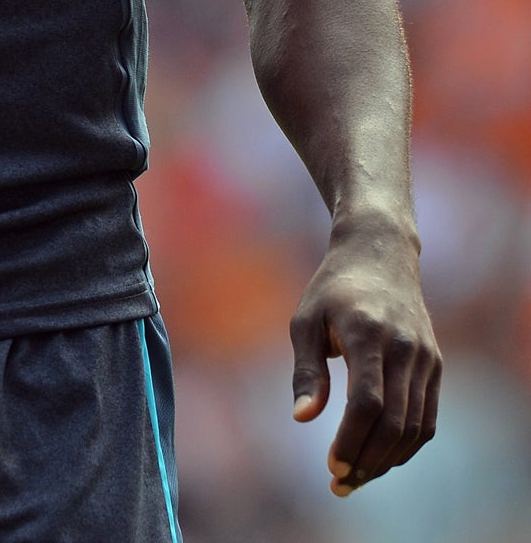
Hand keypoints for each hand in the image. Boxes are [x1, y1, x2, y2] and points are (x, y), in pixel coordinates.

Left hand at [289, 218, 440, 495]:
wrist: (380, 255)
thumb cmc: (332, 289)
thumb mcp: (306, 320)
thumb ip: (306, 370)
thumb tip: (302, 418)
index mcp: (368, 334)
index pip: (368, 401)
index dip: (352, 440)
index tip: (331, 465)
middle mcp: (405, 349)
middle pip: (395, 421)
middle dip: (368, 459)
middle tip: (339, 483)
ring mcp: (426, 358)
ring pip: (416, 426)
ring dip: (387, 459)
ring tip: (356, 477)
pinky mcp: (435, 365)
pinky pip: (426, 417)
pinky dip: (406, 444)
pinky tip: (380, 457)